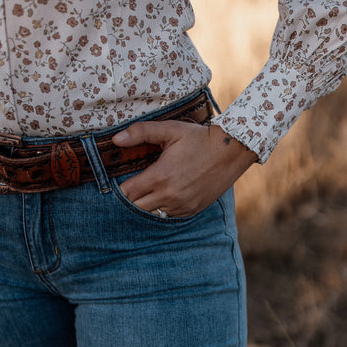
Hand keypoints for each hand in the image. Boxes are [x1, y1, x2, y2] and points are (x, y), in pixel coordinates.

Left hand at [111, 119, 256, 216]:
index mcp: (160, 176)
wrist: (230, 151)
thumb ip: (140, 133)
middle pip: (136, 207)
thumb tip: (115, 139)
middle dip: (131, 198)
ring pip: (152, 214)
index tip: (121, 181)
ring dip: (146, 205)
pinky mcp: (191, 210)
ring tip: (147, 193)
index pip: (127, 193)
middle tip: (133, 186)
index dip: (120, 188)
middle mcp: (169, 195)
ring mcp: (181, 205)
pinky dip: (163, 208)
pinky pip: (169, 216)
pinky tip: (165, 196)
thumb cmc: (198, 139)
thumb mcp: (169, 130)